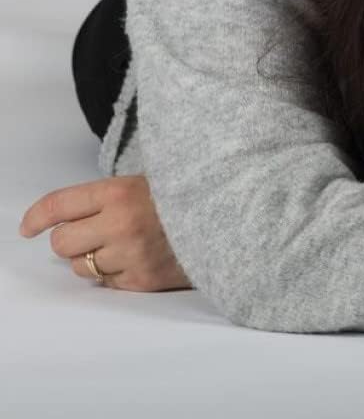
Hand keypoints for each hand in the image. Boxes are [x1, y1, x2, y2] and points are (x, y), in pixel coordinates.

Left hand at [18, 176, 190, 291]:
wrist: (232, 216)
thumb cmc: (183, 199)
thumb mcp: (144, 183)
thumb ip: (103, 199)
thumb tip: (55, 220)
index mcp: (120, 192)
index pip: (59, 206)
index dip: (36, 217)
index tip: (28, 227)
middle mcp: (122, 223)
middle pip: (62, 243)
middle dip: (73, 240)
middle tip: (94, 233)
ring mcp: (133, 255)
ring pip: (81, 267)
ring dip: (95, 258)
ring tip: (124, 245)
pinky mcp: (144, 280)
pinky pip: (108, 283)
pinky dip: (118, 273)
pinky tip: (140, 258)